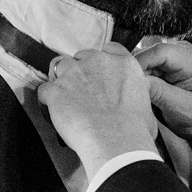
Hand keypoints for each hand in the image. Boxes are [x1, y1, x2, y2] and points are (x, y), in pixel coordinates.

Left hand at [39, 43, 158, 171]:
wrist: (117, 141)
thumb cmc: (135, 131)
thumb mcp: (146, 107)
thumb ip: (136, 98)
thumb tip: (137, 110)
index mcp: (124, 64)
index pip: (109, 49)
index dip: (101, 61)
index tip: (100, 73)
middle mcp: (98, 62)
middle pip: (82, 57)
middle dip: (81, 71)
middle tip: (83, 92)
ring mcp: (74, 74)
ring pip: (60, 66)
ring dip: (62, 80)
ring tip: (65, 98)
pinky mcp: (56, 91)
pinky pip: (44, 89)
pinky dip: (47, 99)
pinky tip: (52, 110)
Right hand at [134, 39, 191, 190]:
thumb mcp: (182, 110)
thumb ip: (159, 93)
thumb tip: (136, 79)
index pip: (161, 51)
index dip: (141, 62)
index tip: (128, 79)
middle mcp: (188, 53)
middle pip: (153, 52)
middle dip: (140, 70)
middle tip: (134, 90)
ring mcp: (179, 58)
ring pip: (149, 59)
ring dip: (142, 75)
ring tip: (143, 94)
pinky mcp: (172, 65)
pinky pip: (151, 66)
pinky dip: (145, 78)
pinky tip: (148, 92)